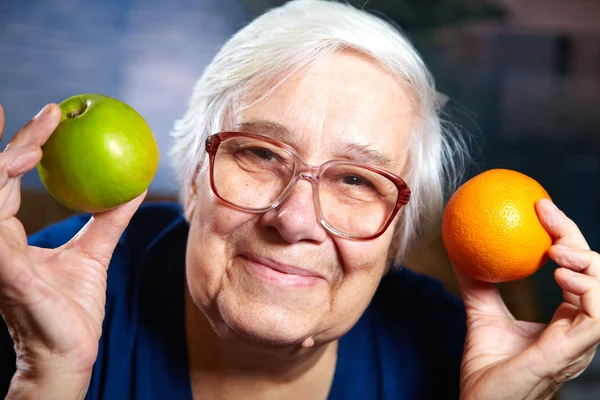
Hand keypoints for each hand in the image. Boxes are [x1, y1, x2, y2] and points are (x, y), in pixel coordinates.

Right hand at [0, 104, 144, 397]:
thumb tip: (134, 186)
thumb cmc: (73, 307)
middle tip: (52, 111)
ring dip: (6, 159)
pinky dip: (2, 187)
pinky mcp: (1, 268)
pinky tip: (27, 162)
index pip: (7, 179)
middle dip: (15, 138)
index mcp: (7, 235)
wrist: (68, 351)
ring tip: (42, 135)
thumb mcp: (95, 252)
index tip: (58, 115)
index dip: (25, 144)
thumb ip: (108, 219)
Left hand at [456, 198, 599, 399]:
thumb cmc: (488, 371)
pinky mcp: (574, 352)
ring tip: (554, 246)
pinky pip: (597, 316)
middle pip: (594, 273)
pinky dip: (586, 289)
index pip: (575, 270)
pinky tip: (560, 272)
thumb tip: (459, 250)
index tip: (540, 207)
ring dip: (585, 261)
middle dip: (574, 237)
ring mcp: (580, 342)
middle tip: (545, 212)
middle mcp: (579, 329)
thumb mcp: (482, 316)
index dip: (564, 235)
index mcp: (565, 320)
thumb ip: (478, 285)